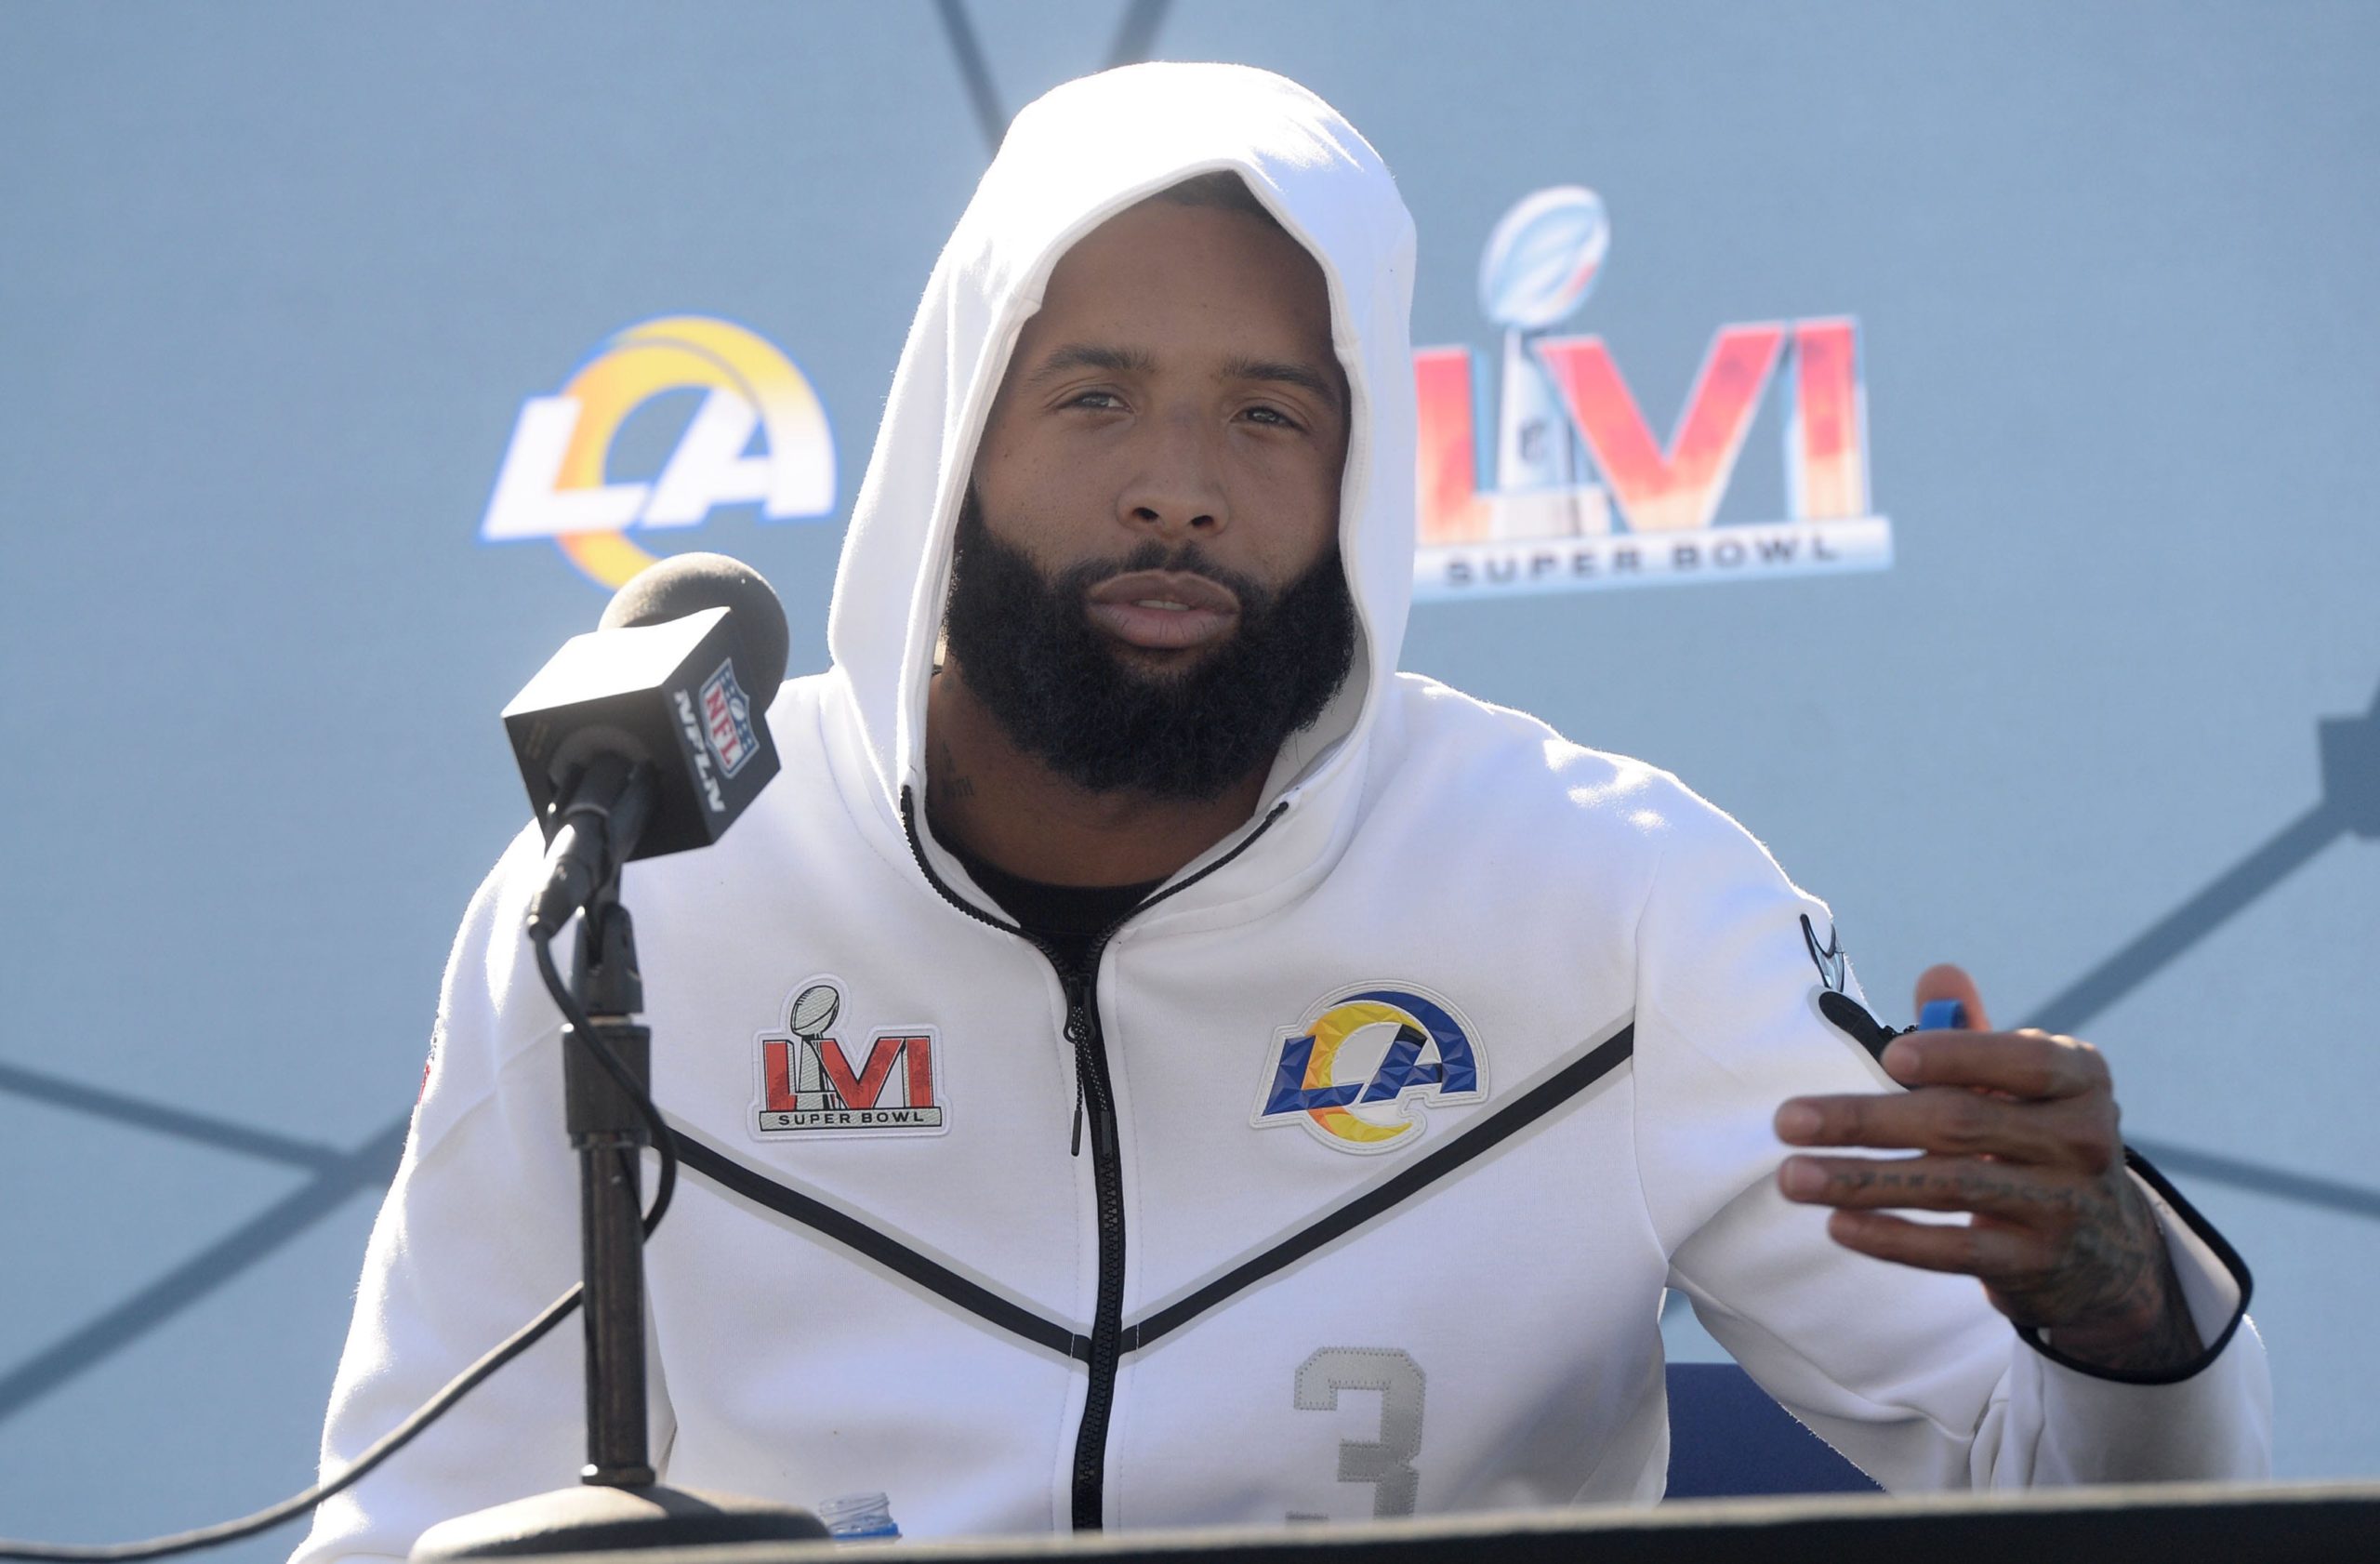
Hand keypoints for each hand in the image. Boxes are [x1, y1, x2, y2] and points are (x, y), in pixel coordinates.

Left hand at [1774, 965, 2203, 1373]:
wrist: (2105, 1248)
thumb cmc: (2035, 1137)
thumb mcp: (2021, 1083)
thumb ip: (1973, 1033)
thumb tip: (1938, 975)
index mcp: (2079, 1079)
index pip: (2021, 1061)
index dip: (1957, 1056)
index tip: (1890, 1056)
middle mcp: (2084, 1140)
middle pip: (1962, 1123)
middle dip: (1865, 1120)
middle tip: (1787, 1120)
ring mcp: (2064, 1206)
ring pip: (1950, 1186)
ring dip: (1860, 1181)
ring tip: (1790, 1177)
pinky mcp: (2035, 1262)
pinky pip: (1955, 1250)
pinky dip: (1893, 1239)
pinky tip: (1837, 1224)